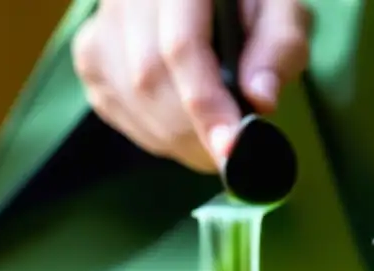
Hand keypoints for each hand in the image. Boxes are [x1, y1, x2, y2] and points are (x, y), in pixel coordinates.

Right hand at [71, 0, 309, 171]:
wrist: (214, 2)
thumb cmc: (253, 6)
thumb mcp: (282, 15)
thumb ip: (278, 48)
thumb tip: (259, 100)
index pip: (180, 46)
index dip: (205, 103)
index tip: (230, 147)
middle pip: (148, 77)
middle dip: (192, 130)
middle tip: (229, 153)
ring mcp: (103, 21)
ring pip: (129, 96)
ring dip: (174, 136)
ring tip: (211, 141)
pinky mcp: (91, 51)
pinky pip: (113, 106)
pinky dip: (152, 131)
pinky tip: (182, 128)